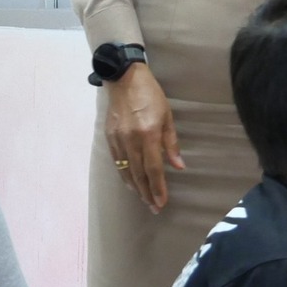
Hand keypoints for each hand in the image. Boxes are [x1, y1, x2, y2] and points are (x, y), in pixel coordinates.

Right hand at [104, 64, 182, 213]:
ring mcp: (118, 139)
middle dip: (147, 193)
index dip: (158, 188)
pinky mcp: (109, 137)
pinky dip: (124, 174)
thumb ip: (171, 143)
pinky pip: (117, 161)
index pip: (154, 169)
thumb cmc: (150, 95)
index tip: (162, 202)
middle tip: (154, 207)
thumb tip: (178, 166)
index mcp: (148, 134)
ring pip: (126, 170)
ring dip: (135, 187)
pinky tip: (130, 182)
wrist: (123, 78)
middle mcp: (131, 140)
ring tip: (144, 199)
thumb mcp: (167, 116)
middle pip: (139, 174)